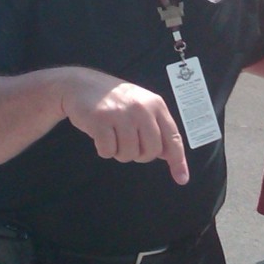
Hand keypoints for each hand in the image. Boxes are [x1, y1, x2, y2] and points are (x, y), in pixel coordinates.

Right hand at [60, 74, 188, 184]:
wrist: (81, 84)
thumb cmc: (115, 101)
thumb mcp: (141, 106)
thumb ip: (156, 127)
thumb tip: (169, 155)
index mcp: (156, 105)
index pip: (173, 138)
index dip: (178, 161)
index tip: (182, 179)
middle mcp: (142, 108)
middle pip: (151, 152)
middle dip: (139, 155)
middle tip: (128, 142)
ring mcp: (121, 114)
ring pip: (129, 155)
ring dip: (119, 152)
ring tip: (113, 135)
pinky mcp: (100, 120)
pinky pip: (108, 152)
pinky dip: (104, 150)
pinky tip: (100, 135)